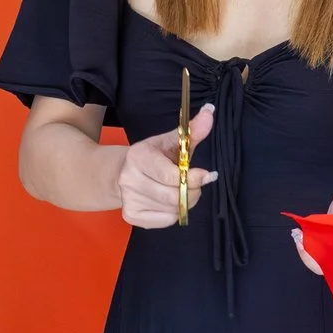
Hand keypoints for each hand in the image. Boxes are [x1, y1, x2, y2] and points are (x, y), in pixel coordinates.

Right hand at [114, 104, 217, 230]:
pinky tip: (167, 202)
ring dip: (183, 202)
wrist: (122, 172)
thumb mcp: (172, 141)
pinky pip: (165, 220)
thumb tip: (209, 111)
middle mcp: (129, 178)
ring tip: (179, 190)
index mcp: (138, 155)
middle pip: (173, 196)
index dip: (194, 178)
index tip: (208, 175)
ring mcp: (128, 198)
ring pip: (171, 210)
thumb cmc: (154, 156)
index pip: (171, 176)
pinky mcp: (130, 215)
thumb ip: (192, 130)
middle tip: (193, 184)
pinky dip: (173, 214)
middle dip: (192, 191)